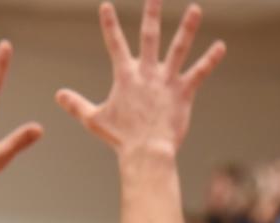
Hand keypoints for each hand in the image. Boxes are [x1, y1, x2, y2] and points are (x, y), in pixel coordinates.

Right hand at [56, 0, 225, 158]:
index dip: (109, 24)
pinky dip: (210, 59)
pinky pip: (199, 72)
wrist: (146, 151)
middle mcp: (146, 72)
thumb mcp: (94, 119)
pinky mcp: (183, 92)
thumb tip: (58, 95)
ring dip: (187, 28)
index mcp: (125, 75)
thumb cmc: (121, 138)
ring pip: (178, 48)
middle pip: (149, 36)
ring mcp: (166, 81)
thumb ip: (76, 105)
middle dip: (152, 12)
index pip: (114, 43)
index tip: (106, 5)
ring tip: (196, 8)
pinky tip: (221, 46)